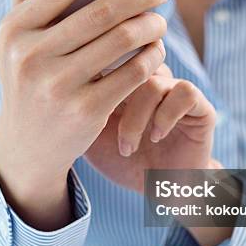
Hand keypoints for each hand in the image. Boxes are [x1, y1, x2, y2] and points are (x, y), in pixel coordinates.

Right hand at [0, 0, 169, 229]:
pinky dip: (151, 58)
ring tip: (160, 20)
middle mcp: (33, 57)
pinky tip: (156, 51)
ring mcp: (59, 86)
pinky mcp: (85, 111)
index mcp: (15, 31)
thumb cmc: (26, 81)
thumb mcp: (16, 42)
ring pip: (122, 41)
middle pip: (101, 12)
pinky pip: (132, 73)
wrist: (28, 144)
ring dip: (151, 26)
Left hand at [85, 64, 217, 194]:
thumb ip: (72, 108)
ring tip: (127, 147)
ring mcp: (174, 89)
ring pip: (152, 81)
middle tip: (101, 125)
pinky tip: (155, 137)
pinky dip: (166, 115)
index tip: (80, 106)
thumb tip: (46, 91)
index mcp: (120, 78)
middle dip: (112, 97)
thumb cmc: (121, 162)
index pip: (105, 56)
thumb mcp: (88, 136)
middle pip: (128, 63)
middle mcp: (148, 77)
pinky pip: (183, 92)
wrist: (160, 189)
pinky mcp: (199, 105)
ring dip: (136, 118)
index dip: (92, 76)